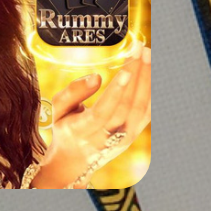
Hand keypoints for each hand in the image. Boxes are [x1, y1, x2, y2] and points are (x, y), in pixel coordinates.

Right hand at [37, 47, 150, 187]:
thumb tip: (97, 76)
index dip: (116, 92)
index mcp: (82, 131)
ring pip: (141, 107)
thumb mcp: (58, 111)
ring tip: (147, 54)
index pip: (103, 112)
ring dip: (147, 78)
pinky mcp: (135, 134)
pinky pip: (148, 110)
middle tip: (140, 49)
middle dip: (136, 75)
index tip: (127, 71)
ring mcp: (124, 137)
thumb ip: (72, 92)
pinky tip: (152, 70)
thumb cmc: (66, 128)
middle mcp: (106, 137)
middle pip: (126, 105)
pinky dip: (152, 90)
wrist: (76, 161)